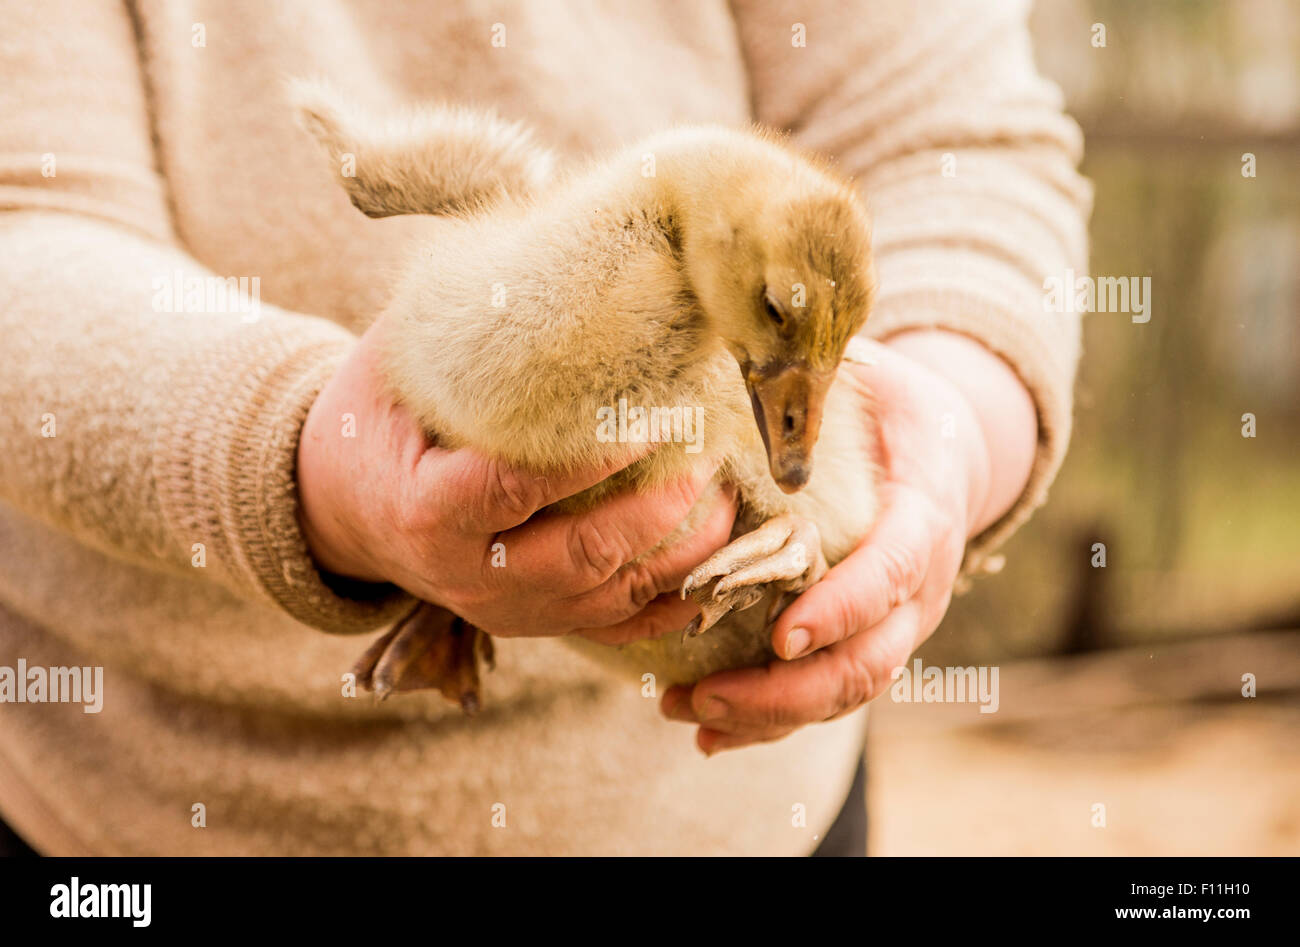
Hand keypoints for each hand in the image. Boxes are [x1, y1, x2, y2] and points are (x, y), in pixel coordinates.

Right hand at [297, 320, 737, 640]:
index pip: (517, 487)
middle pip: (583, 554)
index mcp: (427, 512)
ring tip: (728, 491)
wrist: (348, 508)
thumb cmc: (377, 421)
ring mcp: (508, 610)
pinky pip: (619, 627)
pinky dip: (676, 600)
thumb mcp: (396, 365)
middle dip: (658, 507)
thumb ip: (465, 327)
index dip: (591, 456)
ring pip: (613, 595)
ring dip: (683, 549)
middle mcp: (469, 576)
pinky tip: (719, 557)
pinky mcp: (538, 625)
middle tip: (710, 449)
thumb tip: (558, 255)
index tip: (653, 413)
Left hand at [661, 329, 1037, 752]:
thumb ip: (818, 375)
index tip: (783, 635)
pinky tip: (714, 731)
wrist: (940, 447)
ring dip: (772, 716)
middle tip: (708, 694)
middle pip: (873, 656)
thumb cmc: (888, 404)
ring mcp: (900, 620)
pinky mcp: (869, 639)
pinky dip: (774, 722)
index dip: (845, 606)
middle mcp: (923, 580)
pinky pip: (830, 694)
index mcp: (927, 508)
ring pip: (849, 689)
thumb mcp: (869, 373)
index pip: (896, 567)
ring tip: (691, 715)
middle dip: (790, 689)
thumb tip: (743, 339)